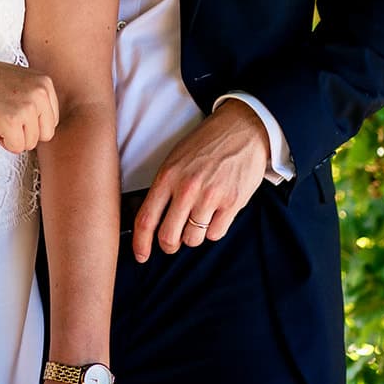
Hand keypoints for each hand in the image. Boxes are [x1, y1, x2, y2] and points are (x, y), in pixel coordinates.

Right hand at [0, 54, 58, 153]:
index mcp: (45, 82)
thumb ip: (36, 96)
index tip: (13, 112)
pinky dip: (4, 143)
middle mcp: (40, 93)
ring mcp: (27, 107)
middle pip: (46, 134)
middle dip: (26, 133)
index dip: (31, 122)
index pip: (51, 119)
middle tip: (6, 119)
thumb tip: (46, 125)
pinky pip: (17, 147)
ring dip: (14, 138)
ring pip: (31, 143)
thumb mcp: (19, 79)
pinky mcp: (11, 122)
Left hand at [132, 99, 269, 262]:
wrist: (242, 129)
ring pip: (193, 238)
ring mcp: (211, 197)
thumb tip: (152, 220)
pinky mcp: (233, 203)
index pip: (146, 219)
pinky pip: (216, 234)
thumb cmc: (206, 144)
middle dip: (168, 245)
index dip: (140, 243)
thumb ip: (164, 188)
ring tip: (198, 218)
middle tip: (172, 242)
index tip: (140, 255)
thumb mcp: (175, 160)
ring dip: (193, 235)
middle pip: (169, 236)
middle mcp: (187, 188)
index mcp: (168, 176)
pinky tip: (215, 213)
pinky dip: (213, 229)